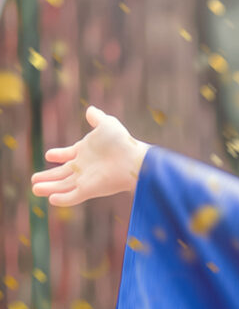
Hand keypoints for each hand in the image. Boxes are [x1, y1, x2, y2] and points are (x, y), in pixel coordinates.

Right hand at [30, 106, 149, 206]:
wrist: (134, 160)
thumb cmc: (122, 142)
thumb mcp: (107, 124)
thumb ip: (97, 118)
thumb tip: (90, 109)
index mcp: (86, 152)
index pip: (69, 155)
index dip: (59, 155)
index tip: (48, 155)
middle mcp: (85, 167)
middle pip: (62, 174)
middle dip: (48, 177)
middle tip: (34, 179)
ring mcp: (86, 180)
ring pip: (63, 186)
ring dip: (49, 188)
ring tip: (35, 189)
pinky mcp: (89, 190)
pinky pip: (72, 197)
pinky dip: (62, 199)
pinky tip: (51, 199)